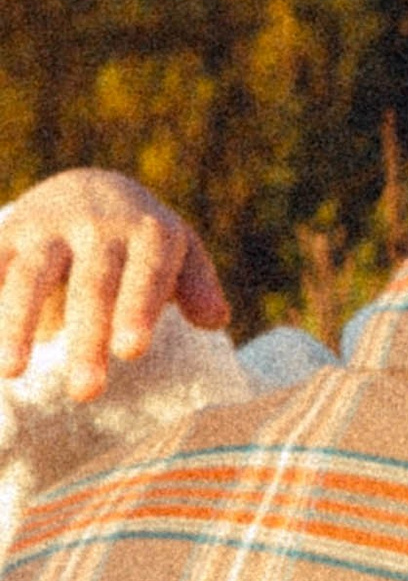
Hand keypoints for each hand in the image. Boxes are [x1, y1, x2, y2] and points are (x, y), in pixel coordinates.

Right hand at [0, 170, 229, 402]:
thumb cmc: (143, 242)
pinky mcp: (10, 232)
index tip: (131, 351)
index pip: (146, 273)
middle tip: (86, 393)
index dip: (137, 309)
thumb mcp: (180, 252)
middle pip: (92, 285)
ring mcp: (48, 228)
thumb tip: (215, 320)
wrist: (89, 187)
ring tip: (11, 372)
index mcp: (149, 233)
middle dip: (87, 338)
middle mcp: (98, 227)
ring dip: (18, 322)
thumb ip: (198, 285)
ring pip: (31, 276)